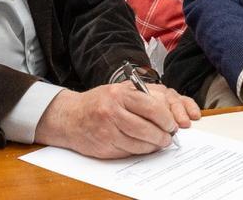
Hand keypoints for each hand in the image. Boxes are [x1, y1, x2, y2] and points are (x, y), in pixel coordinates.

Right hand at [34, 82, 198, 158]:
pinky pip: (128, 152)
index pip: (151, 107)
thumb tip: (168, 109)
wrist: (70, 116)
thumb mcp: (120, 90)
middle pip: (146, 128)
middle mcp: (112, 111)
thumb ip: (143, 95)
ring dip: (153, 146)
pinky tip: (144, 147)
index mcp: (120, 94)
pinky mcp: (103, 146)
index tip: (172, 124)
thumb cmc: (99, 102)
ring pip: (138, 143)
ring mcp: (107, 130)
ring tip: (159, 143)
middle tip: (169, 136)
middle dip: (162, 135)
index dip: (166, 118)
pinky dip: (140, 151)